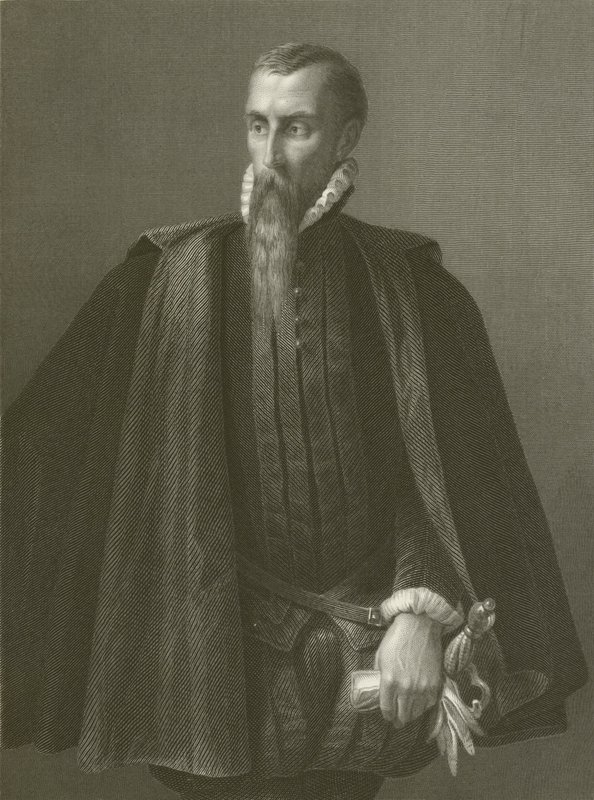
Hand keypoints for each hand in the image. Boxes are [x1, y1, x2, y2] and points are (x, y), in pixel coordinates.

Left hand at [374, 612, 442, 727]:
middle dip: (398, 719)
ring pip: (416, 713)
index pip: (387, 709)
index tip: (387, 716)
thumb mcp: (380, 655)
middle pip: (402, 715)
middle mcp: (406, 688)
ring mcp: (422, 687)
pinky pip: (429, 704)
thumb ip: (379, 675)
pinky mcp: (435, 684)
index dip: (387, 715)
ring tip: (408, 714)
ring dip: (411, 715)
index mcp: (389, 681)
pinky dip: (424, 706)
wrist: (419, 626)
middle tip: (397, 720)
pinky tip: (420, 703)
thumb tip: (379, 687)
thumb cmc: (397, 637)